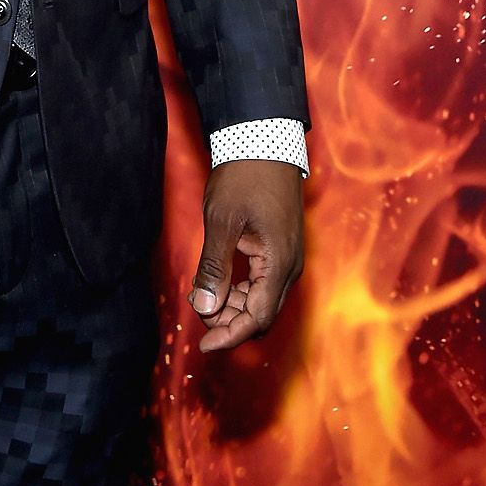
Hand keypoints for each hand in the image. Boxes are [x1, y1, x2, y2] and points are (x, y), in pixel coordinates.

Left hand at [188, 160, 303, 354]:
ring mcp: (287, 257)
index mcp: (279, 264)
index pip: (257, 318)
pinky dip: (239, 288)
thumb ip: (215, 267)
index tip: (203, 345)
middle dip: (228, 322)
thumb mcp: (222, 221)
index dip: (230, 336)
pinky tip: (216, 282)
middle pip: (261, 314)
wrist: (263, 140)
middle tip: (195, 309)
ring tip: (200, 294)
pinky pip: (261, 281)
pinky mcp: (279, 247)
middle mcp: (289, 266)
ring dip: (232, 305)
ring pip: (261, 299)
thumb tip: (205, 308)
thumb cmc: (244, 176)